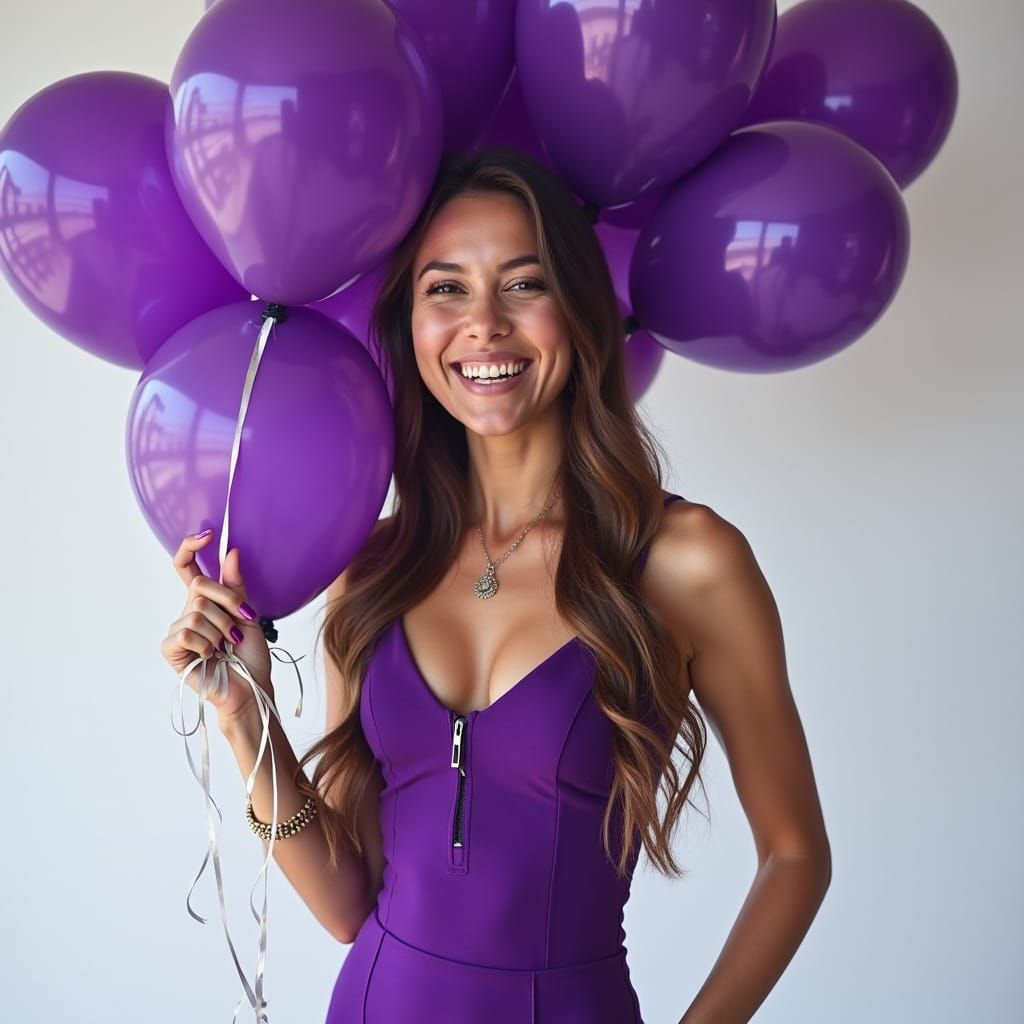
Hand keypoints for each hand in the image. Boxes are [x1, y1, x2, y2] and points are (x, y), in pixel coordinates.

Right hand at [160, 529, 272, 724]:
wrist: (250, 687)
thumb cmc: (249, 656)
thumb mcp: (248, 615)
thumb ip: (236, 586)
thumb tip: (231, 552)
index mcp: (205, 601)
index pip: (187, 567)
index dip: (191, 547)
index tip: (208, 534)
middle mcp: (188, 612)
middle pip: (201, 587)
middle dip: (228, 603)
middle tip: (241, 624)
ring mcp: (178, 630)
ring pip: (198, 611)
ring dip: (222, 630)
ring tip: (226, 646)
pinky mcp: (170, 648)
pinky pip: (188, 632)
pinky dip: (207, 644)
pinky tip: (211, 656)